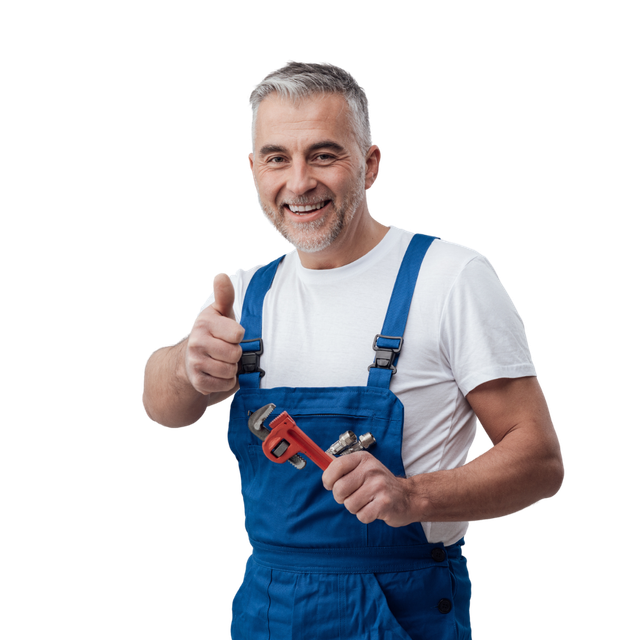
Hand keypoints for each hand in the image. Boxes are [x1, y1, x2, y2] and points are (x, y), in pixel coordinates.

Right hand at [185, 273, 244, 395]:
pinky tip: (218, 373)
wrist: (191, 359)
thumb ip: (225, 296)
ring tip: (222, 361)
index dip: (238, 336)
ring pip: (231, 371)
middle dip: (235, 354)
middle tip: (226, 349)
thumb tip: (221, 276)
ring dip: (232, 368)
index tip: (230, 334)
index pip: (237, 334)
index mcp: (204, 323)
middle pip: (235, 354)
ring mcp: (196, 363)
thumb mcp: (220, 313)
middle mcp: (196, 342)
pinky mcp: (198, 382)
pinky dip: (227, 381)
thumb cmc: (214, 333)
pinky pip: (226, 384)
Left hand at [322, 452, 415, 527]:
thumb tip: (322, 467)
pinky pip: (361, 515)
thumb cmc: (380, 484)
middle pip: (339, 489)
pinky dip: (365, 516)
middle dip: (342, 497)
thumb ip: (344, 469)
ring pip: (349, 504)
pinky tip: (374, 509)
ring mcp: (379, 486)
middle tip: (353, 496)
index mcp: (363, 459)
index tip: (330, 485)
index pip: (336, 466)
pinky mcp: (384, 504)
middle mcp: (371, 469)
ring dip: (355, 507)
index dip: (328, 479)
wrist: (408, 496)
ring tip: (367, 501)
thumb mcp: (364, 468)